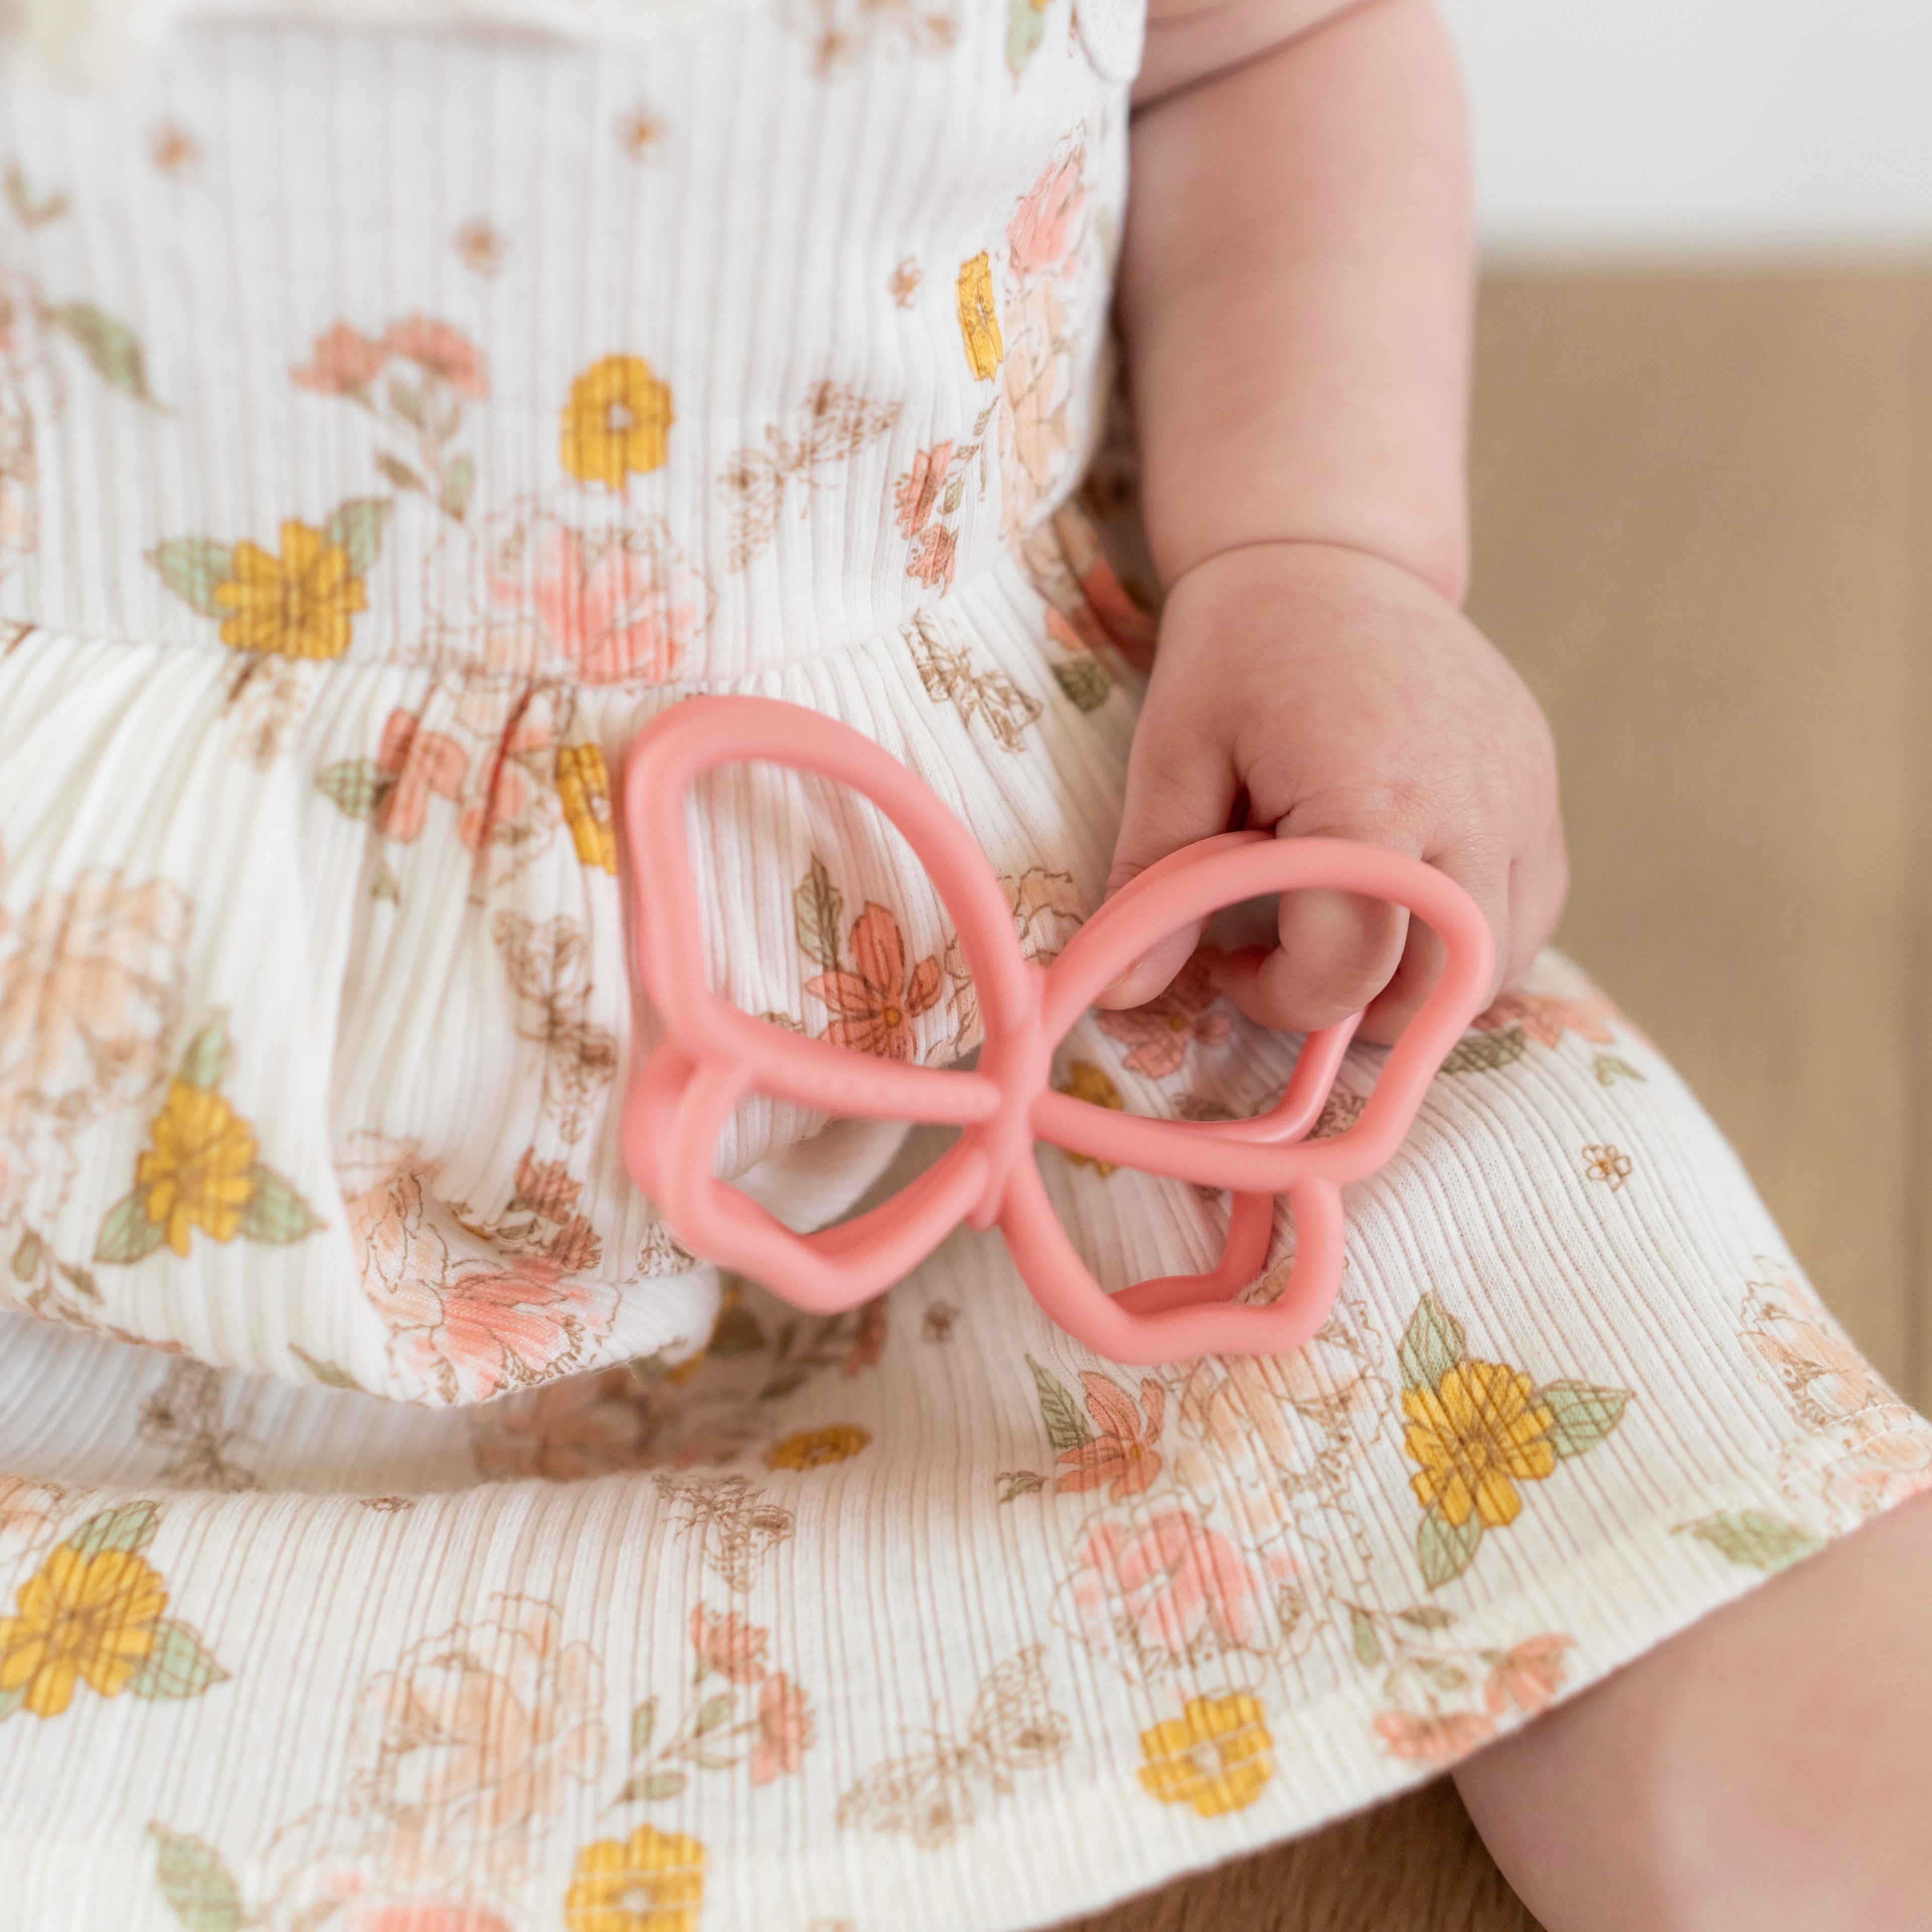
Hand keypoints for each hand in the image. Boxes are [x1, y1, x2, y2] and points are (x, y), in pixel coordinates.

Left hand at [1096, 541, 1566, 1042]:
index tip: (1231, 964)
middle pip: (1442, 986)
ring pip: (1497, 963)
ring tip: (1344, 937)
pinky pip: (1529, 912)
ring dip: (1420, 986)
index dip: (1283, 997)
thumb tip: (1124, 994)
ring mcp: (1523, 798)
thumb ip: (1154, 883)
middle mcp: (1472, 808)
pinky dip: (1469, 943)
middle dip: (1359, 1012)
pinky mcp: (1541, 791)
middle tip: (1293, 969)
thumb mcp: (1174, 755)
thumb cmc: (1241, 649)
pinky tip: (1399, 907)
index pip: (1351, 966)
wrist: (1331, 553)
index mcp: (1373, 799)